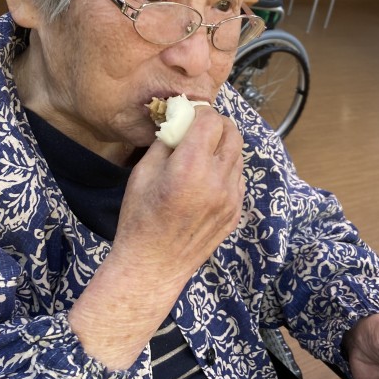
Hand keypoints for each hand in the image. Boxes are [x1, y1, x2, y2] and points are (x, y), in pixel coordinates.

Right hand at [68, 107, 244, 368]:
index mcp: (190, 168)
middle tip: (198, 130)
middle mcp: (217, 181)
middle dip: (216, 125)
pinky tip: (206, 179)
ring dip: (222, 147)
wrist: (153, 266)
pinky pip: (238, 178)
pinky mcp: (236, 212)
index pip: (212, 121)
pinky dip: (226, 169)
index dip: (200, 113)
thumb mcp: (142, 173)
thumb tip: (180, 119)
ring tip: (201, 156)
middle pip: (233, 133)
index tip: (188, 115)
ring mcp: (232, 199)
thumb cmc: (140, 218)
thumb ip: (166, 142)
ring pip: (238, 154)